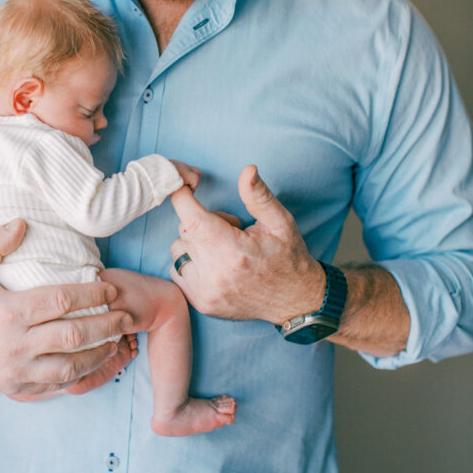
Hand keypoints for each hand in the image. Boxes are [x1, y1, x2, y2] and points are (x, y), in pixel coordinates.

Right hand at [0, 219, 132, 397]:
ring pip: (69, 367)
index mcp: (6, 312)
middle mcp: (13, 345)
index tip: (111, 288)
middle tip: (125, 315)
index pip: (61, 301)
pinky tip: (92, 364)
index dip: (91, 294)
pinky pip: (53, 387)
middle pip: (73, 336)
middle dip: (105, 325)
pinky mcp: (12, 388)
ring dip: (98, 355)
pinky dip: (77, 376)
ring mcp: (14, 371)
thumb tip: (23, 222)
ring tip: (117, 341)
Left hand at [168, 166, 324, 323]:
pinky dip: (191, 262)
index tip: (186, 186)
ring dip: (194, 242)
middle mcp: (215, 275)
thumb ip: (258, 195)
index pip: (191, 218)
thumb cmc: (288, 257)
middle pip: (185, 230)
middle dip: (201, 221)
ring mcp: (205, 292)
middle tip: (230, 229)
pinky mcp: (201, 303)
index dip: (182, 197)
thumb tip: (247, 170)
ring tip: (223, 248)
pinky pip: (177, 271)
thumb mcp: (280, 222)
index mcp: (233, 251)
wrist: (295, 302)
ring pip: (177, 250)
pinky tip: (214, 264)